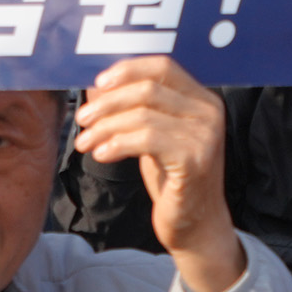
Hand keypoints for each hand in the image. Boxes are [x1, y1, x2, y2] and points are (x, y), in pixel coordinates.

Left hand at [75, 57, 244, 291]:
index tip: (98, 83)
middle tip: (82, 119)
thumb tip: (97, 86)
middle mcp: (209, 112)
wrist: (195, 225)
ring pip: (143, 114)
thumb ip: (135, 109)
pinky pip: (147, 139)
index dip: (127, 70)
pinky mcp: (194, 159)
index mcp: (202, 99)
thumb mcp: (153, 136)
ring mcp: (205, 135)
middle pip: (148, 88)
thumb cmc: (172, 178)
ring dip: (106, 127)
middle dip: (108, 103)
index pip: (163, 66)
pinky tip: (101, 154)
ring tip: (85, 142)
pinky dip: (117, 143)